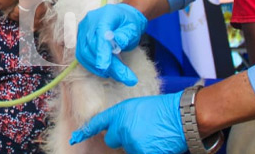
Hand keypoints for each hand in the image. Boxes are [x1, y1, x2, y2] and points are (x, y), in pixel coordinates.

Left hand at [70, 91, 187, 153]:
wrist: (180, 116)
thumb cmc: (161, 110)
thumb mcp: (136, 107)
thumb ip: (122, 117)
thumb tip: (115, 129)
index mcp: (119, 112)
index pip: (97, 123)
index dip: (84, 132)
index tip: (74, 138)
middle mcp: (122, 128)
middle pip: (112, 139)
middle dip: (122, 137)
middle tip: (139, 130)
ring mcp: (131, 142)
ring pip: (127, 148)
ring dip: (136, 145)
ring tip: (150, 135)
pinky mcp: (142, 153)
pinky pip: (137, 153)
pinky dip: (145, 150)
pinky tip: (154, 143)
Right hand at [75, 4, 146, 84]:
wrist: (121, 17)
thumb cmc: (128, 23)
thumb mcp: (134, 28)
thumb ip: (126, 35)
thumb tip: (118, 44)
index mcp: (105, 15)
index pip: (99, 33)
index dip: (101, 51)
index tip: (105, 66)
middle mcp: (90, 21)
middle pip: (91, 45)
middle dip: (105, 65)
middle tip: (124, 76)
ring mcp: (83, 30)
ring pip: (84, 53)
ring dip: (98, 68)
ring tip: (117, 74)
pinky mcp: (80, 39)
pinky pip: (82, 55)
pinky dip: (92, 66)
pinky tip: (104, 71)